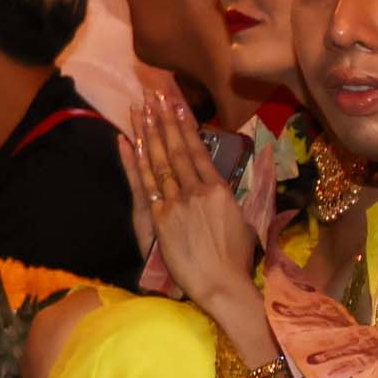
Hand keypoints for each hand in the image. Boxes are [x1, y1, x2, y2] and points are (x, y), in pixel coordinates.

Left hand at [119, 88, 261, 310]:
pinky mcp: (161, 219)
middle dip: (164, 118)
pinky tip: (131, 140)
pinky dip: (137, 160)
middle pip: (177, 148)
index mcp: (220, 191)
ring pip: (160, 160)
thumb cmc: (239, 259)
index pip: (199, 150)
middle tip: (154, 93)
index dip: (185, 125)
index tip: (176, 103)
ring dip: (149, 131)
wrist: (223, 284)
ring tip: (140, 107)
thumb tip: (242, 180)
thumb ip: (237, 198)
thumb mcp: (246, 222)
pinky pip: (146, 184)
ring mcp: (177, 204)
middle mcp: (197, 191)